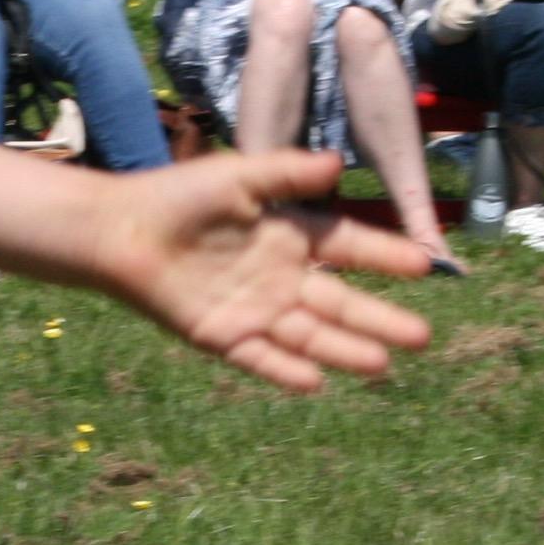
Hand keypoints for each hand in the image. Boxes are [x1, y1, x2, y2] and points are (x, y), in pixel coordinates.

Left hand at [87, 149, 432, 394]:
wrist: (120, 231)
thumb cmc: (178, 195)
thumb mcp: (238, 176)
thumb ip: (287, 172)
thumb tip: (339, 162)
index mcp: (291, 234)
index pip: (349, 247)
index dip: (384, 256)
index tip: (422, 265)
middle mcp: (282, 277)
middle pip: (340, 302)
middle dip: (380, 320)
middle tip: (421, 338)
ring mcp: (256, 309)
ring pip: (309, 335)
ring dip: (345, 350)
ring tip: (382, 366)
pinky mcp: (224, 335)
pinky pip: (262, 357)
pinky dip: (286, 370)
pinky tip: (316, 383)